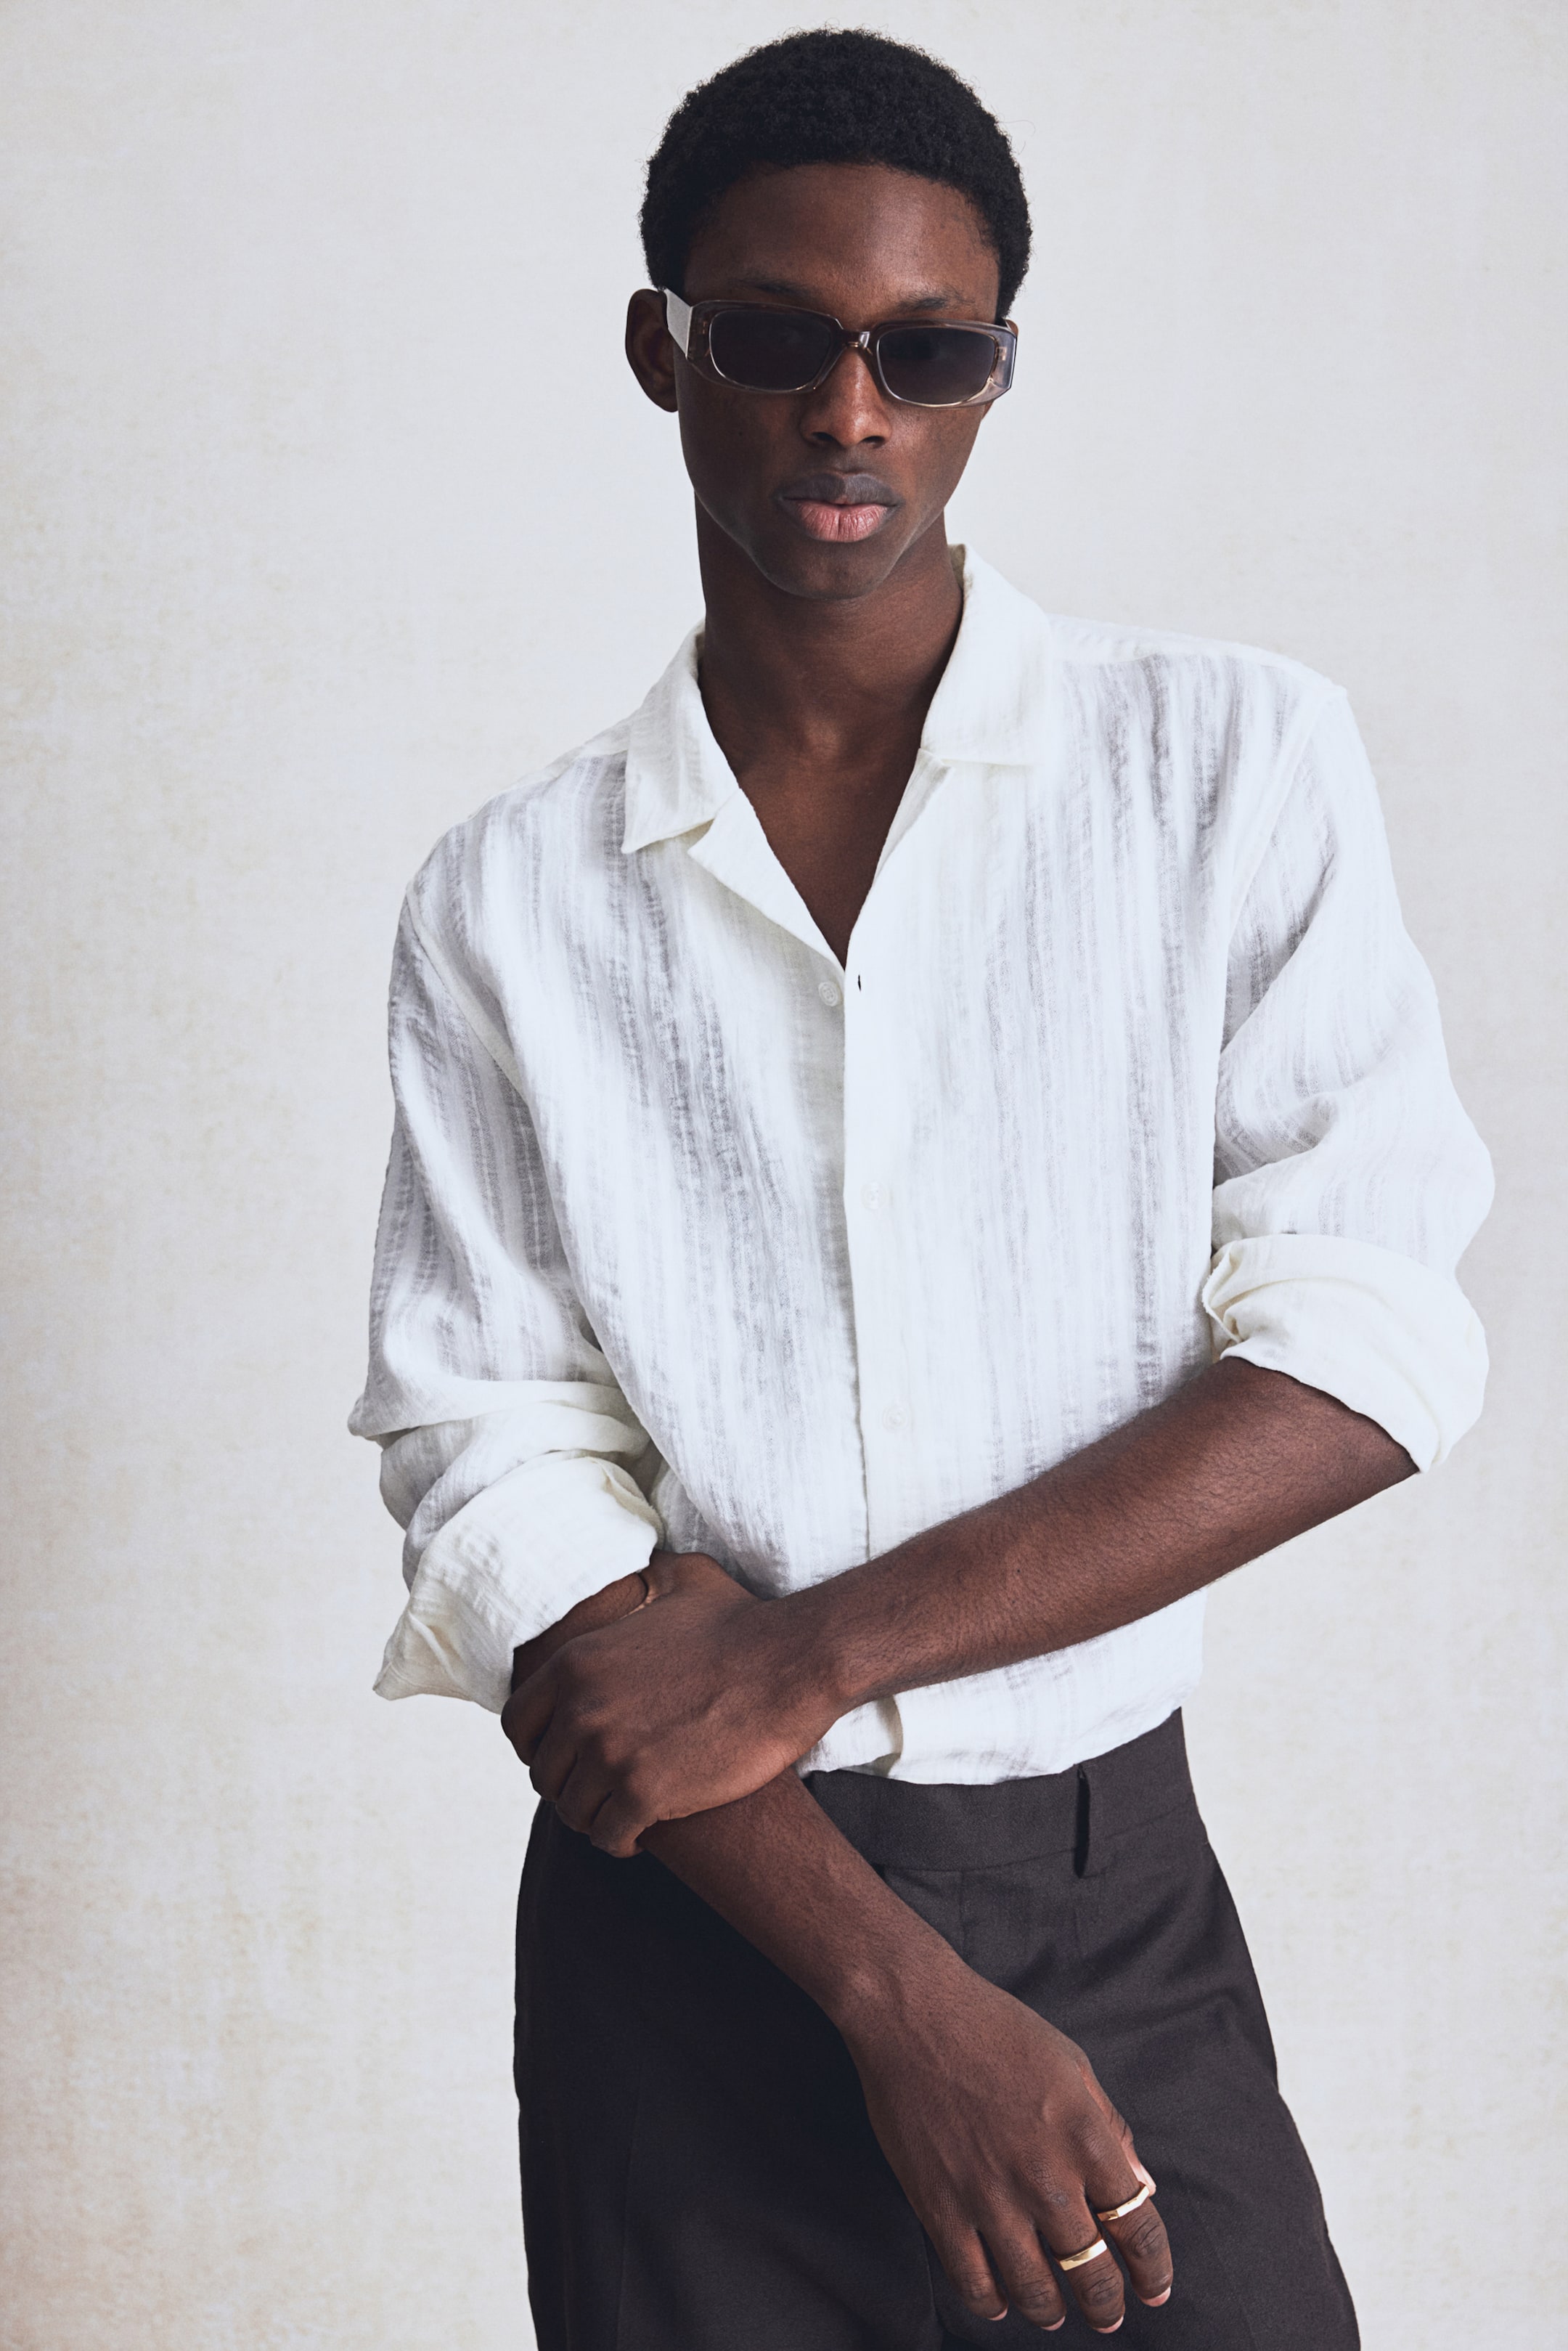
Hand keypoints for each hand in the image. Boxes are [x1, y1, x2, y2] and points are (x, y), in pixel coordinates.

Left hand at [501, 1550, 837, 1852]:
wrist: (790, 1665)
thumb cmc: (744, 1624)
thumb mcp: (684, 1580)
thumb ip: (648, 1577)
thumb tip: (642, 1568)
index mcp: (576, 1662)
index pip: (518, 1722)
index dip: (535, 1746)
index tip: (560, 1757)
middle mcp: (582, 1709)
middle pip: (544, 1774)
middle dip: (567, 1787)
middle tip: (596, 1792)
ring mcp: (611, 1754)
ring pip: (573, 1811)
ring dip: (592, 1818)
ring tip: (617, 1817)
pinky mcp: (646, 1792)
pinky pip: (609, 1835)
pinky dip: (619, 1841)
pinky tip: (638, 1836)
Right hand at [841, 1950, 1172, 2334]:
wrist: (916, 2013)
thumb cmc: (998, 2028)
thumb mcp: (1073, 2064)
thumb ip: (1111, 2128)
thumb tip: (1141, 2184)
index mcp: (1086, 2138)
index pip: (1138, 2226)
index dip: (1154, 2269)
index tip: (1156, 2288)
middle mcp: (1046, 2178)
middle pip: (1092, 2272)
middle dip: (1107, 2306)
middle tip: (1109, 2317)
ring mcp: (992, 2198)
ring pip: (1036, 2290)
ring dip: (1053, 2313)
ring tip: (1057, 2315)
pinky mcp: (941, 2208)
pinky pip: (974, 2281)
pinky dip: (992, 2304)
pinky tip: (1001, 2303)